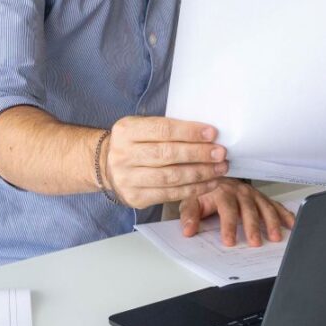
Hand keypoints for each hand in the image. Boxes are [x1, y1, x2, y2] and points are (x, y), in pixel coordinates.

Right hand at [102, 116, 227, 208]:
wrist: (105, 166)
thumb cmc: (134, 143)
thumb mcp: (141, 127)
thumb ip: (167, 129)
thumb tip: (206, 134)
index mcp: (126, 131)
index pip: (163, 130)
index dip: (189, 132)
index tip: (212, 133)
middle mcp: (124, 155)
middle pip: (167, 154)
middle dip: (198, 154)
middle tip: (221, 153)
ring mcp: (128, 178)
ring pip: (171, 177)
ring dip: (200, 173)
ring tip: (220, 168)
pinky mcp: (136, 198)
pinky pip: (170, 194)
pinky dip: (193, 189)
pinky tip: (209, 183)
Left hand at [180, 179, 296, 247]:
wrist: (216, 175)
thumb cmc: (205, 191)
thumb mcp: (191, 201)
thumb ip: (190, 216)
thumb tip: (188, 230)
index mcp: (222, 192)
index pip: (227, 210)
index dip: (229, 227)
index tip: (229, 241)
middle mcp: (240, 192)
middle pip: (249, 210)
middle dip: (253, 227)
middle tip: (256, 243)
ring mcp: (253, 194)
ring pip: (265, 208)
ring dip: (271, 222)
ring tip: (275, 237)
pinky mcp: (262, 197)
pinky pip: (275, 205)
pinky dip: (285, 214)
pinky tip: (291, 224)